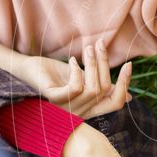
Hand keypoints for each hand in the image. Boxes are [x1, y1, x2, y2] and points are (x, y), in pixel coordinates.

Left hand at [14, 40, 131, 118]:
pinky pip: (75, 88)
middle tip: (99, 44)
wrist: (28, 68)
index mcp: (90, 108)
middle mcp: (80, 112)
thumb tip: (129, 97)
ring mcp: (66, 108)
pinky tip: (72, 61)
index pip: (116, 103)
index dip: (125, 84)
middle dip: (104, 64)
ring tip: (87, 48)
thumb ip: (102, 86)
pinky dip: (76, 71)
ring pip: (92, 89)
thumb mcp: (84, 79)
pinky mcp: (54, 99)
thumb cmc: (56, 74)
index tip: (128, 64)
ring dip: (91, 64)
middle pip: (105, 91)